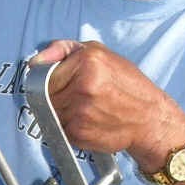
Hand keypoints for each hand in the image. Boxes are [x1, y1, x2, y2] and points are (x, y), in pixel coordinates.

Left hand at [29, 39, 184, 170]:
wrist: (149, 119)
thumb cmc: (128, 85)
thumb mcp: (100, 54)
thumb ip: (64, 50)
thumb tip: (35, 61)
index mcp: (87, 62)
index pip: (45, 73)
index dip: (52, 80)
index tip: (62, 84)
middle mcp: (83, 86)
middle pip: (45, 94)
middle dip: (57, 96)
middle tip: (78, 98)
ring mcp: (80, 112)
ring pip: (50, 112)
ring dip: (62, 112)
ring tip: (86, 109)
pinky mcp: (79, 133)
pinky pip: (59, 129)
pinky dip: (69, 127)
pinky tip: (88, 122)